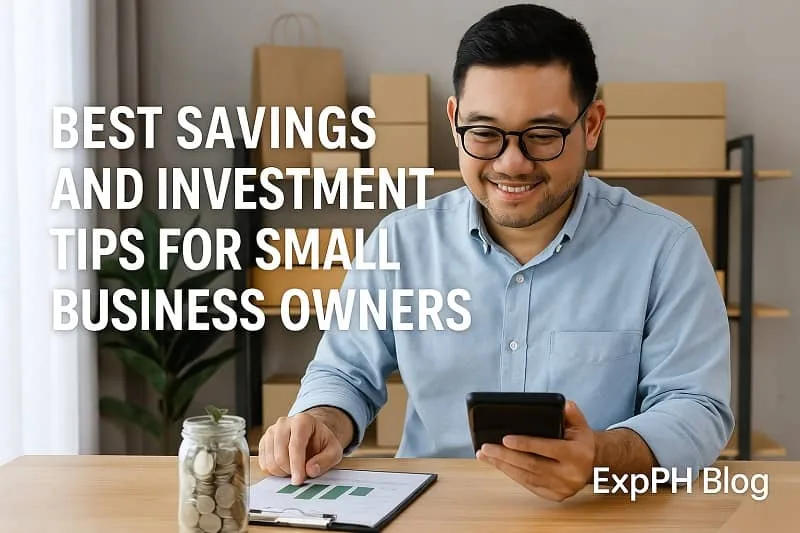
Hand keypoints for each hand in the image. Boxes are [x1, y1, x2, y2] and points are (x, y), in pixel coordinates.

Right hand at [258, 410, 344, 484]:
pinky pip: (264, 464)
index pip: (295, 446)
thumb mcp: (334, 450)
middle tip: (301, 475)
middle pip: (280, 455)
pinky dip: (275, 471)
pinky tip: (286, 467)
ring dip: (282, 473)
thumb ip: (325, 460)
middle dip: (290, 471)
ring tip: (295, 469)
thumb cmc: (322, 441)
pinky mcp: (264, 442)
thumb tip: (310, 470)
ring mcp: (271, 432)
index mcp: (302, 421)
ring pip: (270, 462)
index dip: (296, 466)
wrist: (312, 434)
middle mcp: (283, 423)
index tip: (299, 480)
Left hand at [477, 400, 595, 501]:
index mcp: (576, 454)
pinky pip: (529, 486)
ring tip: (486, 456)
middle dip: (505, 456)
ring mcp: (562, 488)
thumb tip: (563, 405)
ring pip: (527, 478)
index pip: (547, 448)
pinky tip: (499, 465)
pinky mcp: (555, 496)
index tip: (505, 439)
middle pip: (531, 465)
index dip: (524, 444)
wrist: (594, 465)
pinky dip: (512, 475)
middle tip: (486, 448)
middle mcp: (570, 474)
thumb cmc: (581, 442)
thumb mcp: (580, 424)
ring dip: (503, 466)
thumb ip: (572, 413)